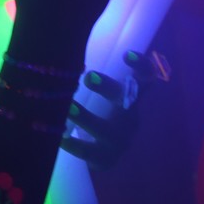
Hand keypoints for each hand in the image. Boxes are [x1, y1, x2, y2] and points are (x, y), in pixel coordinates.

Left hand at [59, 50, 163, 170]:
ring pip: (106, 130)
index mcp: (130, 97)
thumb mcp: (106, 94)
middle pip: (127, 102)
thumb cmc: (102, 112)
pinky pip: (90, 152)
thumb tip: (65, 44)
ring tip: (68, 108)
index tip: (127, 54)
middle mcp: (129, 117)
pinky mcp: (105, 159)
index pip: (145, 78)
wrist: (105, 154)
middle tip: (88, 77)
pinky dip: (74, 144)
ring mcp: (119, 141)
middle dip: (109, 88)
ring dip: (87, 118)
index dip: (142, 66)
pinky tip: (58, 137)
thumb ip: (94, 74)